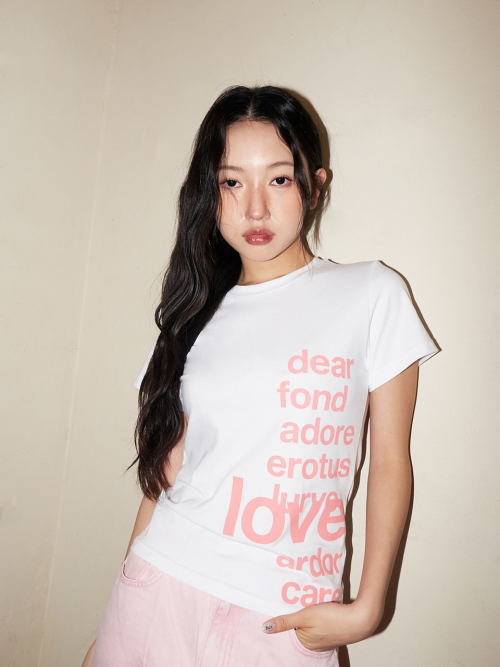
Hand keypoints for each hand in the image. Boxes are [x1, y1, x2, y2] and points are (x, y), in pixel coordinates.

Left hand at [261, 600, 381, 651]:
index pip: (290, 626)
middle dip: (299, 613)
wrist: (360, 619)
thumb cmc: (333, 618)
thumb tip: (264, 628)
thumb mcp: (306, 616)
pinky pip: (321, 625)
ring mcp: (324, 640)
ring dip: (310, 614)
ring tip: (313, 604)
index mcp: (304, 642)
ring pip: (310, 624)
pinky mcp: (333, 633)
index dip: (289, 614)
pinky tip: (323, 609)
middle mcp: (313, 645)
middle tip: (303, 601)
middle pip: (300, 625)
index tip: (289, 602)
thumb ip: (286, 621)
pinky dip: (320, 617)